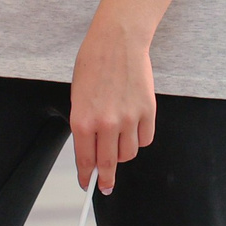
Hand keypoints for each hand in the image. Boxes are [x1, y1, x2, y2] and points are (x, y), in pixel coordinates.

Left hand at [70, 16, 156, 193]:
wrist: (118, 40)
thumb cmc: (94, 63)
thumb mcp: (78, 96)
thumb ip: (84, 124)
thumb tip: (91, 149)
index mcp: (82, 120)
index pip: (85, 160)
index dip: (87, 176)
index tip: (88, 184)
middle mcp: (105, 124)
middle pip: (108, 164)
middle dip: (106, 179)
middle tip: (106, 185)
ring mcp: (129, 119)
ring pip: (129, 153)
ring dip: (123, 153)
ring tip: (119, 141)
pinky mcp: (147, 111)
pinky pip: (145, 139)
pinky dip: (140, 138)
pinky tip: (134, 128)